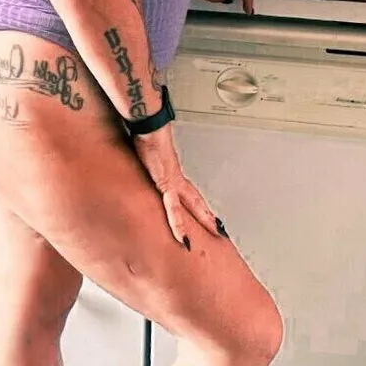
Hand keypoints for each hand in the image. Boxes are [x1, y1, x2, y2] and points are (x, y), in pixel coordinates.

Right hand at [132, 124, 228, 249]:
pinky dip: (178, 223)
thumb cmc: (147, 137)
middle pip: (196, 200)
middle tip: (220, 228)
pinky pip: (174, 208)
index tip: (205, 213)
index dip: (197, 204)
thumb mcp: (145, 156)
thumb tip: (144, 164)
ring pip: (192, 204)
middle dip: (207, 214)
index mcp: (172, 173)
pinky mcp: (166, 183)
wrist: (149, 129)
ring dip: (204, 218)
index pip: (188, 192)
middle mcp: (176, 178)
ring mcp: (173, 181)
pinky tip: (183, 236)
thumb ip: (147, 163)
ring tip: (215, 232)